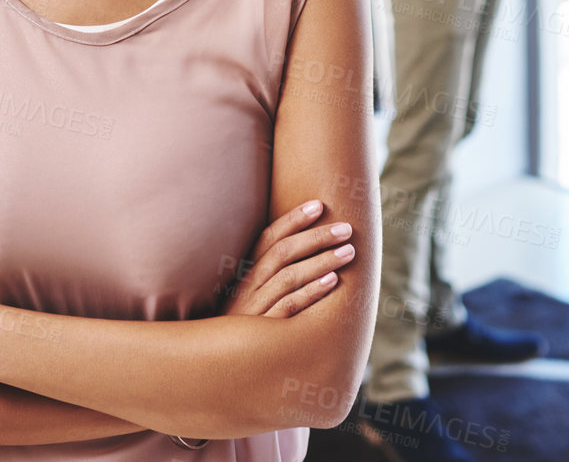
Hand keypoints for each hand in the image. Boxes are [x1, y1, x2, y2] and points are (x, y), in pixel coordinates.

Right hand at [221, 199, 357, 318]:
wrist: (220, 363)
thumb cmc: (245, 325)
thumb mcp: (250, 295)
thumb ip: (273, 272)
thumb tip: (309, 247)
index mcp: (246, 273)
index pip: (269, 238)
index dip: (293, 219)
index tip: (319, 205)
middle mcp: (248, 286)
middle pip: (282, 253)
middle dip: (316, 237)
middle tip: (346, 229)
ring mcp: (255, 308)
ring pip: (289, 277)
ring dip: (321, 261)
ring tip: (348, 252)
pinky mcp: (264, 331)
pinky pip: (289, 307)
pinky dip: (311, 292)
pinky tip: (333, 281)